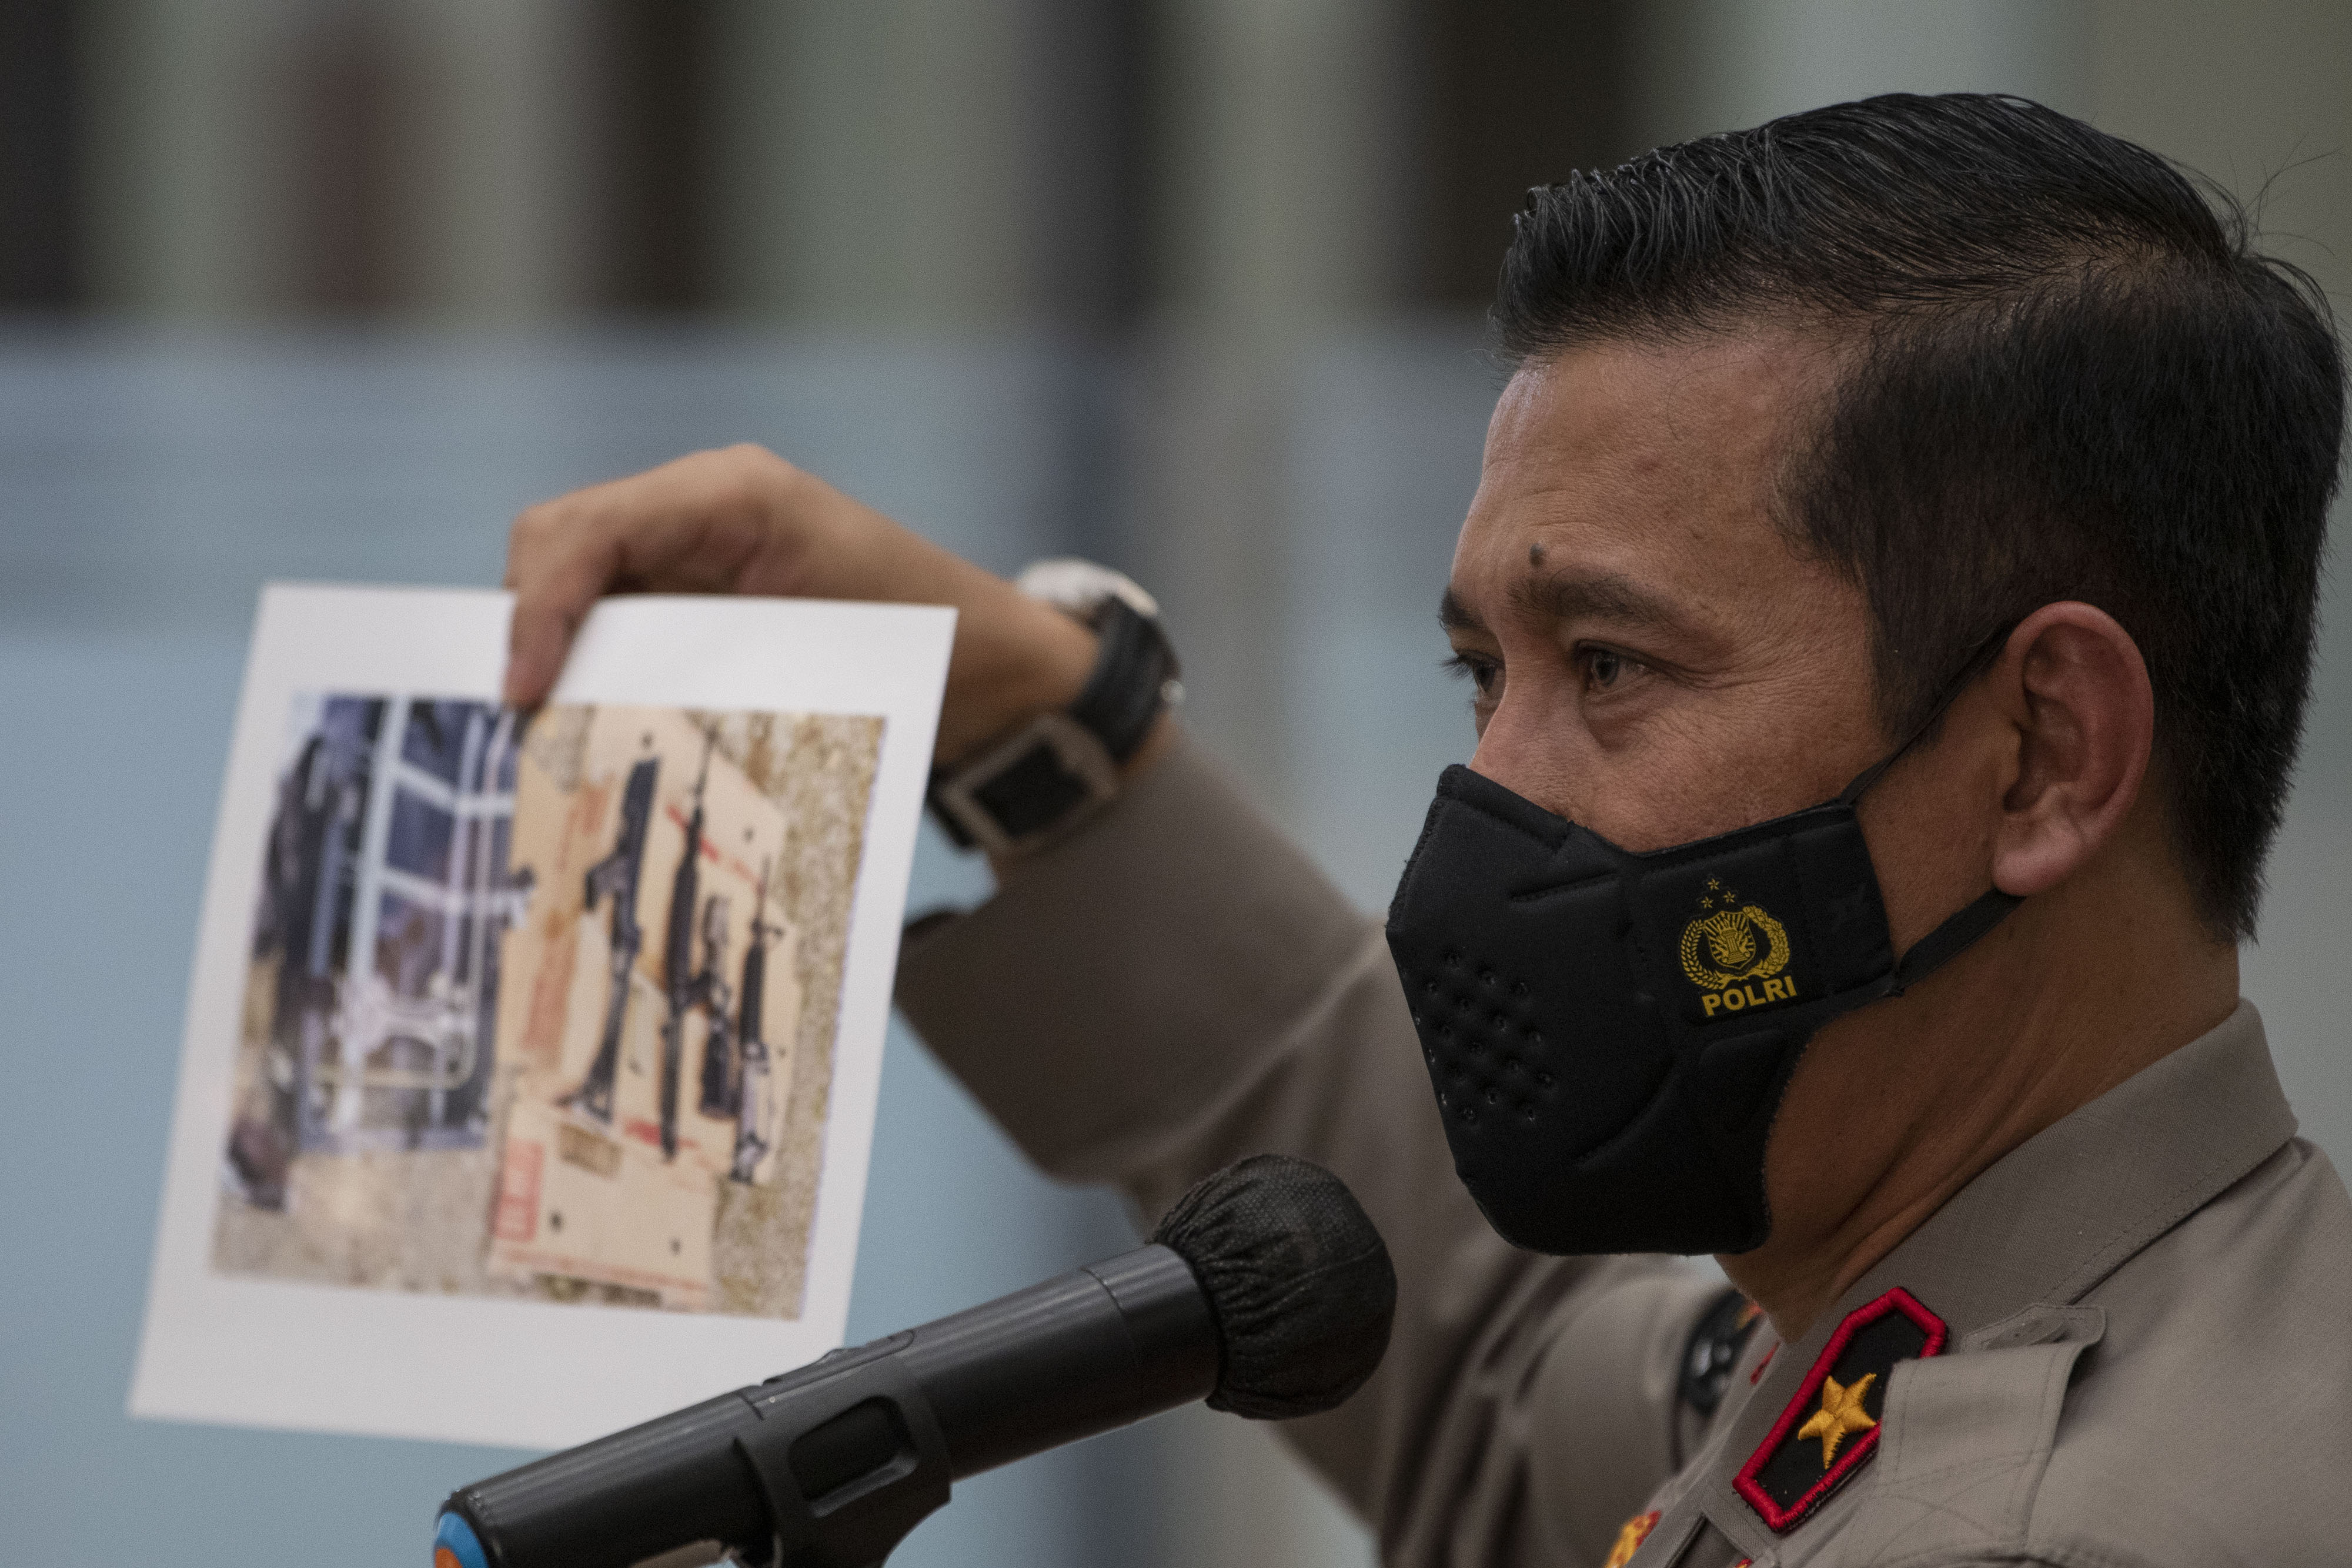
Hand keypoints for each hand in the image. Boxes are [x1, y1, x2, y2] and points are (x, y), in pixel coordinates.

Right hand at [502, 444, 1108, 764]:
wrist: (990, 670)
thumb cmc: (927, 647)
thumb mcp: (817, 650)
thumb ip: (703, 663)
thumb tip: (586, 707)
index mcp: (728, 496)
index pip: (587, 530)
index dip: (535, 607)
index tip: (520, 692)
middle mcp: (698, 508)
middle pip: (558, 549)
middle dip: (525, 629)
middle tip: (515, 724)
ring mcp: (693, 549)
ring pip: (575, 592)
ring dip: (552, 660)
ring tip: (537, 737)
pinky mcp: (695, 597)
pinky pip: (614, 624)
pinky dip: (588, 674)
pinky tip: (584, 732)